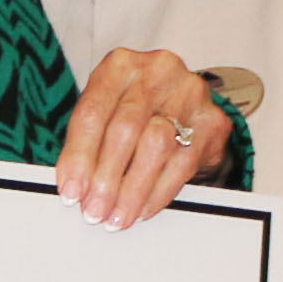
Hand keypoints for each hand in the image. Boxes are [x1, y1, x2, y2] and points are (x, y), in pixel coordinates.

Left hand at [53, 46, 231, 226]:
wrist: (184, 107)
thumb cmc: (136, 110)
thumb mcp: (106, 113)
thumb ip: (87, 142)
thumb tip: (75, 188)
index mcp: (120, 65)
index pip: (93, 111)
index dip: (78, 155)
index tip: (71, 189)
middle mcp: (157, 72)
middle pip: (125, 129)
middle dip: (106, 177)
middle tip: (94, 210)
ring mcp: (188, 94)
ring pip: (156, 146)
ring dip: (132, 189)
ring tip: (117, 216)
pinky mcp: (212, 122)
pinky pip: (182, 163)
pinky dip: (158, 192)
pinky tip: (142, 209)